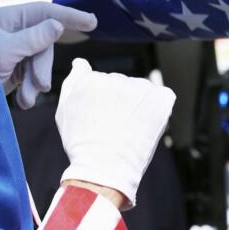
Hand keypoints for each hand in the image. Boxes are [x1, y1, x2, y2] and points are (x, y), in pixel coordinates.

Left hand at [0, 1, 96, 108]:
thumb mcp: (7, 51)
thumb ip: (34, 38)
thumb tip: (58, 25)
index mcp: (7, 18)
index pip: (44, 11)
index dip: (69, 15)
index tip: (92, 21)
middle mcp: (12, 31)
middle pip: (45, 42)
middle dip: (42, 66)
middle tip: (40, 85)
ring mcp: (15, 49)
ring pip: (41, 61)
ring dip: (36, 82)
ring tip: (26, 99)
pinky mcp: (16, 67)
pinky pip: (33, 75)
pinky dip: (30, 89)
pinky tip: (22, 100)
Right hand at [55, 58, 175, 208]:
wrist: (104, 168)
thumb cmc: (81, 144)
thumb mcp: (65, 111)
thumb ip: (73, 82)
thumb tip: (80, 62)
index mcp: (92, 78)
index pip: (102, 82)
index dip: (101, 103)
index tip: (98, 120)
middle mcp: (116, 77)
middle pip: (122, 85)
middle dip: (120, 102)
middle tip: (114, 128)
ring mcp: (141, 87)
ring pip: (142, 91)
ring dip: (139, 105)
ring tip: (130, 130)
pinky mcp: (161, 98)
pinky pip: (163, 97)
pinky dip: (159, 108)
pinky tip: (148, 125)